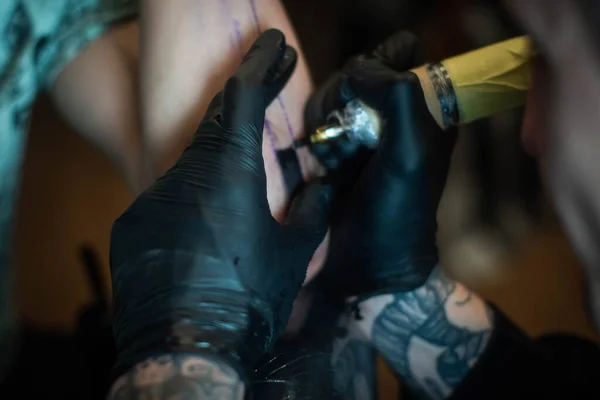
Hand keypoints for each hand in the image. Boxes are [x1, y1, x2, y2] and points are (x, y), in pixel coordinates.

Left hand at [110, 30, 330, 373]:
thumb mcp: (294, 254)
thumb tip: (322, 188)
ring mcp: (153, 197)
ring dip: (221, 164)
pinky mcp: (134, 224)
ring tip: (246, 188)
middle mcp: (185, 174)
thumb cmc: (250, 297)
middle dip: (245, 107)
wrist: (189, 345)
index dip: (261, 66)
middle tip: (270, 87)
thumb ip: (313, 211)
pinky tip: (210, 229)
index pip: (243, 99)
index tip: (276, 45)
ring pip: (193, 165)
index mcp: (231, 172)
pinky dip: (194, 199)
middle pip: (217, 126)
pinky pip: (170, 198)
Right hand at [305, 32, 455, 298]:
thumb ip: (397, 96)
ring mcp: (364, 129)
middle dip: (343, 96)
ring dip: (324, 118)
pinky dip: (314, 133)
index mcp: (426, 109)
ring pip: (333, 91)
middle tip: (342, 130)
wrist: (367, 265)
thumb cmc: (398, 212)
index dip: (379, 66)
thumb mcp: (411, 152)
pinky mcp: (336, 146)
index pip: (401, 54)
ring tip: (333, 157)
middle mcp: (395, 113)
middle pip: (358, 68)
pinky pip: (316, 117)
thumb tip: (359, 68)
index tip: (366, 97)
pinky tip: (322, 162)